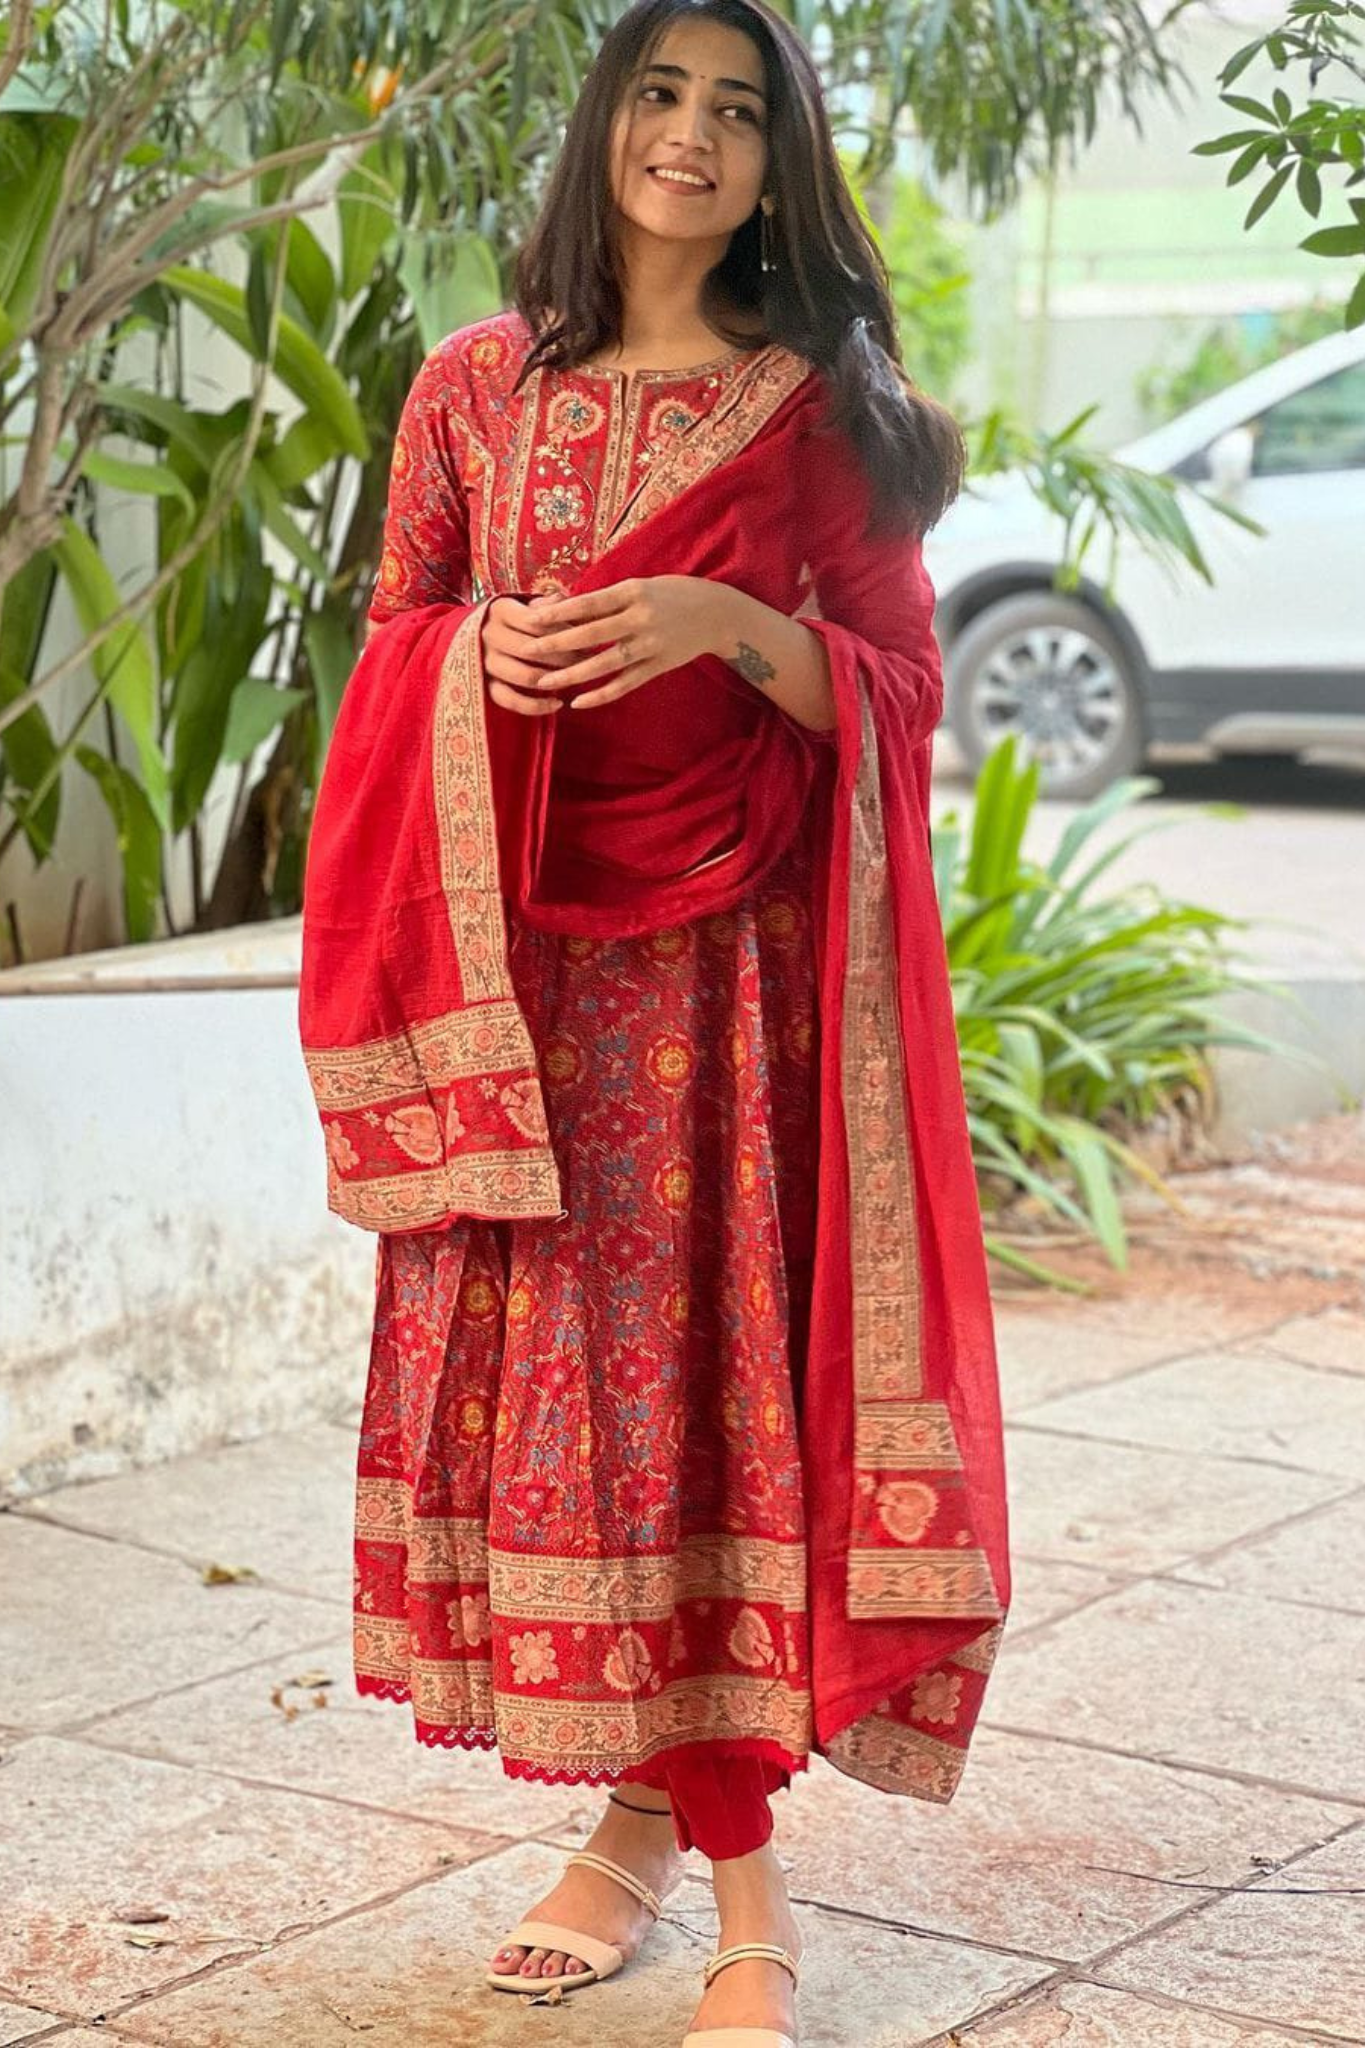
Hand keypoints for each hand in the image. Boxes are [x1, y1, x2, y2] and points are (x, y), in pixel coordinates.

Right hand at [480, 595, 574, 717]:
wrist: (494, 634)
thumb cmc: (524, 617)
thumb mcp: (534, 604)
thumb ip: (549, 604)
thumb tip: (562, 600)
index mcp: (499, 609)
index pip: (533, 621)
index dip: (561, 629)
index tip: (585, 635)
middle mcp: (487, 635)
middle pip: (530, 650)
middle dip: (562, 657)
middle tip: (587, 659)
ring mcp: (484, 662)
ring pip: (523, 676)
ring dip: (553, 680)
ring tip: (574, 678)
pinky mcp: (486, 686)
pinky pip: (510, 700)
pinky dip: (535, 706)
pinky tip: (558, 704)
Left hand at [516, 576, 730, 710]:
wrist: (716, 612)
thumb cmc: (671, 593)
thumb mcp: (641, 585)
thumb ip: (608, 597)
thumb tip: (566, 604)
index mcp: (633, 592)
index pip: (589, 604)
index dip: (559, 612)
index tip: (531, 619)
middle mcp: (641, 618)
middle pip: (592, 634)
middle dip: (557, 644)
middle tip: (528, 652)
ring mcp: (651, 644)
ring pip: (606, 663)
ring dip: (574, 675)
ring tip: (545, 682)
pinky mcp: (659, 665)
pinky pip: (626, 683)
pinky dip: (602, 694)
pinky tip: (580, 703)